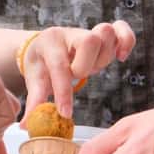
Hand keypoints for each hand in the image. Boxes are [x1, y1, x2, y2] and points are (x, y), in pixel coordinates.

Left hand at [19, 21, 134, 122]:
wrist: (44, 47)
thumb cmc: (41, 64)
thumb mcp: (34, 80)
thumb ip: (34, 101)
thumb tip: (26, 125)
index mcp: (49, 43)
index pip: (59, 66)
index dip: (64, 92)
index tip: (65, 113)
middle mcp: (70, 33)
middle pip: (89, 40)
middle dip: (86, 66)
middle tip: (78, 75)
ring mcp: (88, 31)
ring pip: (106, 35)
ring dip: (103, 58)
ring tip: (91, 68)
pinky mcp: (104, 33)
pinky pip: (122, 28)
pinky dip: (127, 41)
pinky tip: (120, 57)